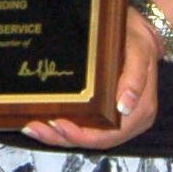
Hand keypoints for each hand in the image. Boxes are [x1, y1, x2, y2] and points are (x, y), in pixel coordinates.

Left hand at [20, 10, 162, 150]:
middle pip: (93, 140)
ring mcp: (115, 119)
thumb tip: (125, 106)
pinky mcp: (103, 111)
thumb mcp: (139, 52)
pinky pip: (84, 125)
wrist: (139, 31)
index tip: (59, 125)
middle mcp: (128, 122)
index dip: (83, 136)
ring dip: (58, 135)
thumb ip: (135, 78)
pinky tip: (42, 119)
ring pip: (85, 136)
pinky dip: (62, 126)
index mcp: (140, 113)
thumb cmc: (137, 40)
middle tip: (35, 128)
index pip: (109, 135)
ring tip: (32, 127)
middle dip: (62, 137)